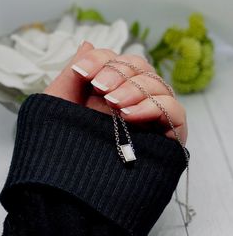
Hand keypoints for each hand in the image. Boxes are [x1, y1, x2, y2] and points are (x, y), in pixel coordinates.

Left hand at [44, 41, 187, 144]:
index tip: (81, 72)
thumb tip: (87, 44)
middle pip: (140, 67)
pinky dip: (154, 106)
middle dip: (118, 73)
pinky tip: (130, 115)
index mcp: (112, 90)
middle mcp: (134, 99)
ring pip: (157, 84)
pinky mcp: (169, 133)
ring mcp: (153, 115)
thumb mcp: (61, 107)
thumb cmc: (66, 148)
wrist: (76, 190)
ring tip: (114, 104)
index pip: (116, 61)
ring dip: (134, 89)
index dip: (101, 60)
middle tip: (100, 89)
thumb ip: (72, 75)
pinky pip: (174, 110)